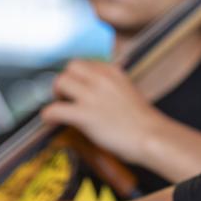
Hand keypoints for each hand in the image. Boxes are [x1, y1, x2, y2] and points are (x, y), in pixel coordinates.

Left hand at [40, 60, 165, 165]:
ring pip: (60, 82)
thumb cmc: (143, 121)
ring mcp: (92, 96)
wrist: (152, 137)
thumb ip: (111, 87)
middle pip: (69, 67)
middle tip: (66, 96)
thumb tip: (94, 92)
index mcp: (113, 71)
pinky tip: (51, 122)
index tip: (76, 87)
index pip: (85, 63)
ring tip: (61, 107)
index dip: (77, 76)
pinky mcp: (85, 115)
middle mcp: (101, 79)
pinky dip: (48, 116)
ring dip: (55, 95)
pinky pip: (55, 109)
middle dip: (64, 81)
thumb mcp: (128, 91)